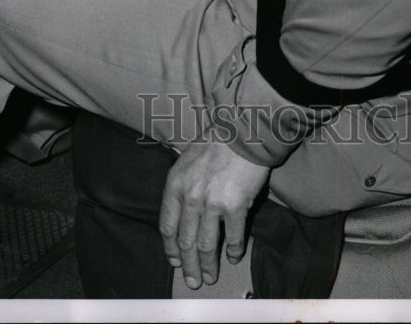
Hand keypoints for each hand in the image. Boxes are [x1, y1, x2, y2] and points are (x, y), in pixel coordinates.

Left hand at [159, 134, 269, 289]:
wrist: (242, 131)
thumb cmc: (216, 142)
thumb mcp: (187, 161)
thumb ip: (183, 186)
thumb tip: (183, 212)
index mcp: (175, 185)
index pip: (167, 226)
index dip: (171, 248)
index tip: (175, 261)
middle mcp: (190, 197)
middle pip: (185, 241)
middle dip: (188, 265)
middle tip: (192, 279)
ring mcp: (212, 204)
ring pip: (206, 245)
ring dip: (208, 264)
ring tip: (210, 276)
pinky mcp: (235, 206)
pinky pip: (233, 237)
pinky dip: (233, 251)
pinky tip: (233, 257)